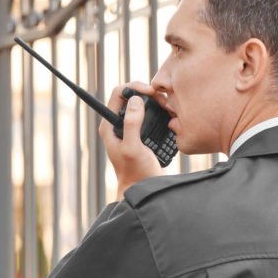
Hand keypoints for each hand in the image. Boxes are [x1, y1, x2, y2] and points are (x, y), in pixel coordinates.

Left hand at [99, 81, 164, 200]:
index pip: (118, 93)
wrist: (142, 189)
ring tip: (168, 108)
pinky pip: (149, 115)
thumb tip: (135, 99)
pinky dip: (159, 112)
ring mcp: (129, 128)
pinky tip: (168, 115)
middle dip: (148, 94)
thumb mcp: (133, 148)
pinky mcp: (141, 133)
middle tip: (163, 101)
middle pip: (131, 96)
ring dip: (155, 102)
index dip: (134, 87)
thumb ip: (132, 124)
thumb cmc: (135, 173)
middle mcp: (117, 123)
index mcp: (109, 125)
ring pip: (142, 104)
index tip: (151, 91)